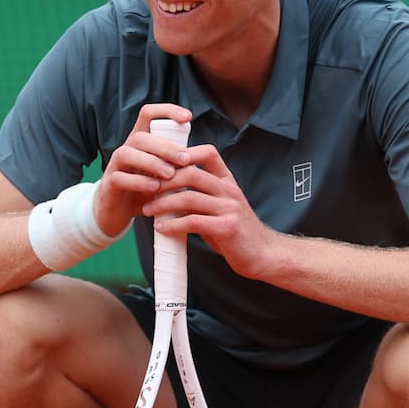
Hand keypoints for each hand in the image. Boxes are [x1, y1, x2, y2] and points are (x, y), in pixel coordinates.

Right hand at [93, 104, 193, 236]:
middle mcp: (126, 149)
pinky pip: (120, 178)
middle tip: (184, 159)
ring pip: (127, 153)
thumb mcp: (162, 174)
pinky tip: (155, 188)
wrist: (117, 213)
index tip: (188, 117)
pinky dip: (139, 182)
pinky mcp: (109, 185)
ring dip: (151, 162)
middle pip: (141, 137)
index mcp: (140, 142)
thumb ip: (176, 164)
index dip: (167, 111)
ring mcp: (115, 166)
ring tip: (170, 174)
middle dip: (165, 146)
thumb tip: (202, 156)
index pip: (148, 114)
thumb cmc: (144, 191)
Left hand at [141, 143, 276, 279]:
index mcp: (228, 181)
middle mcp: (230, 191)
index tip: (162, 165)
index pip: (208, 153)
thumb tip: (169, 190)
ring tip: (147, 210)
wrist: (262, 254)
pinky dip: (173, 224)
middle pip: (191, 172)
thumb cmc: (236, 232)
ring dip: (163, 203)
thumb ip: (202, 196)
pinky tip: (161, 228)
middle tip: (146, 189)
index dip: (184, 153)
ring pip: (189, 197)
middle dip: (164, 180)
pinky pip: (193, 221)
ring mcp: (229, 209)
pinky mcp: (227, 228)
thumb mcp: (221, 207)